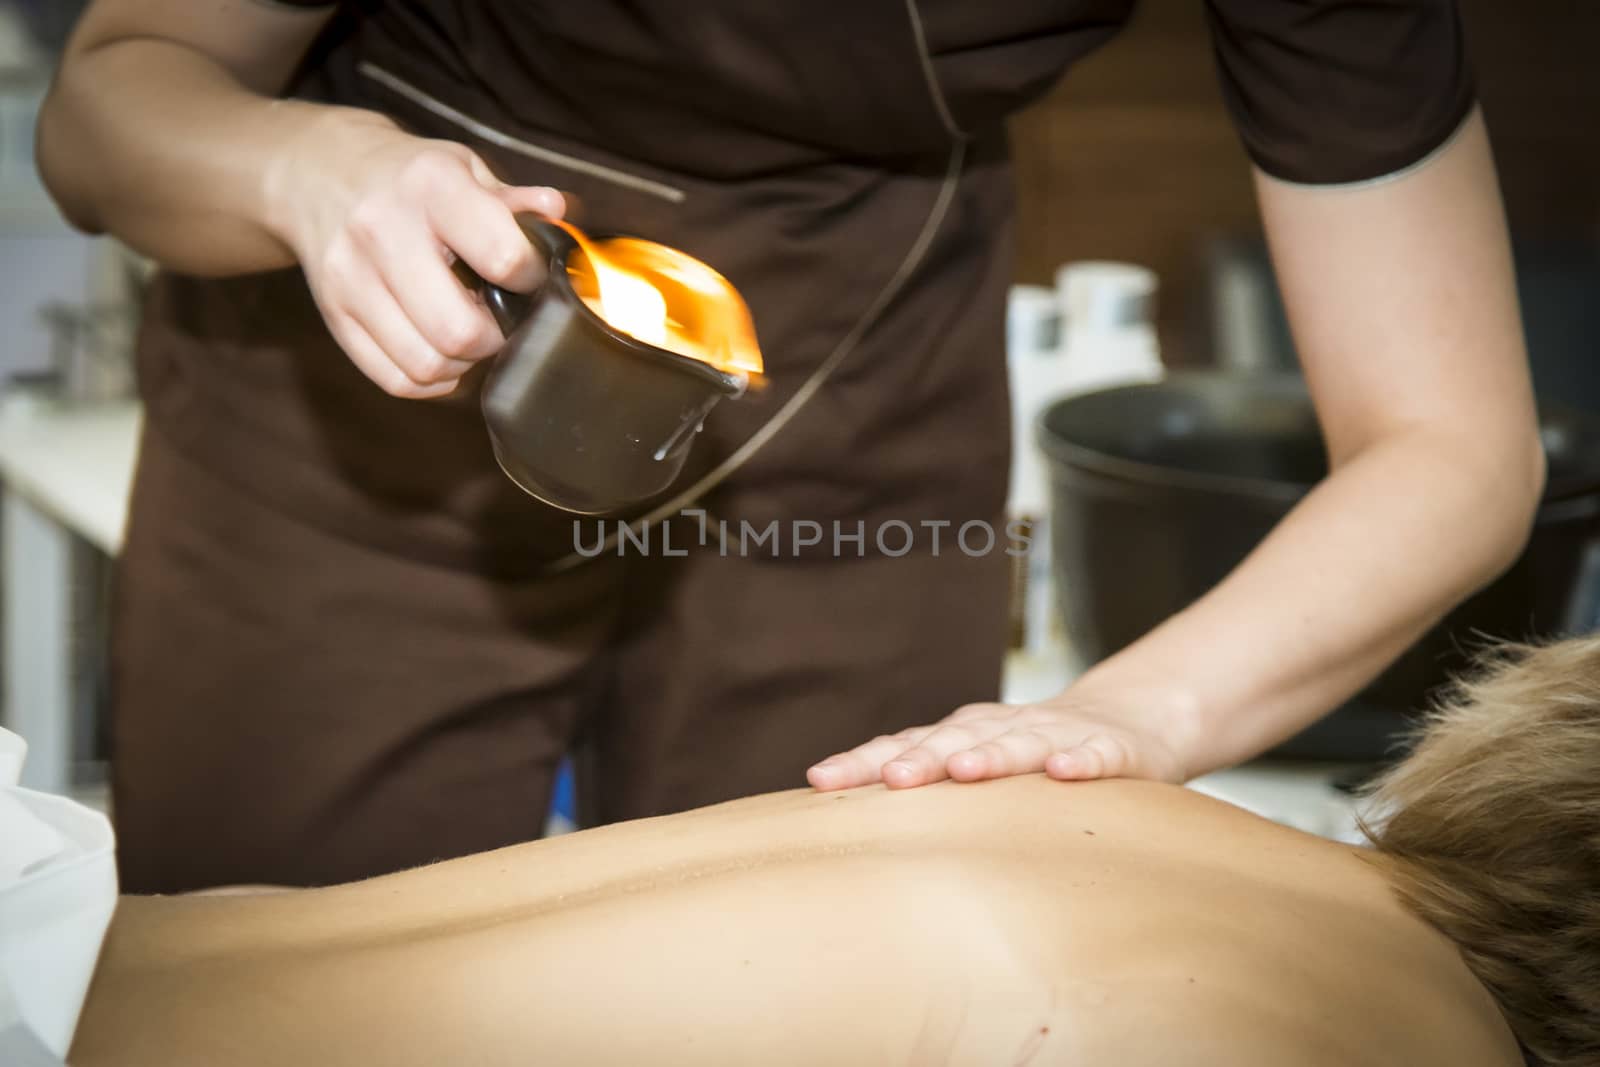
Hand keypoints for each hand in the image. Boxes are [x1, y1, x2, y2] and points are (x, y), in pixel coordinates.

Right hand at [267, 110, 564, 397]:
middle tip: (498, 317)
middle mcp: (382, 229)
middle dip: (495, 336)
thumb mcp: (463, 167)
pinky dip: (430, 379)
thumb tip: (558, 216)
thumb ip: (513, 199)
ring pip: (427, 364)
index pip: (502, 258)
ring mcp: (350, 277)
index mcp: (430, 185)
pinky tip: (438, 349)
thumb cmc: (407, 178)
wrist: (317, 173)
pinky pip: (395, 379)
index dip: (530, 278)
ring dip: (462, 362)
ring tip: (467, 332)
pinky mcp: (333, 315)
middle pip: (459, 330)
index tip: (528, 275)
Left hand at [807, 687, 1194, 790]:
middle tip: (891, 779)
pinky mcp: (1109, 749)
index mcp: (962, 735)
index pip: (905, 745)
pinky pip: (1093, 756)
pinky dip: (1080, 762)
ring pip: (1020, 745)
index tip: (821, 780)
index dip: (865, 762)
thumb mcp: (977, 763)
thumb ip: (928, 785)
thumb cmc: (1034, 751)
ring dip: (992, 756)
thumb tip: (845, 827)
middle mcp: (1001, 729)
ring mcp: (1055, 736)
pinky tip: (1065, 773)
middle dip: (922, 758)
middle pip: (955, 742)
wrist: (1128, 719)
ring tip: (964, 770)